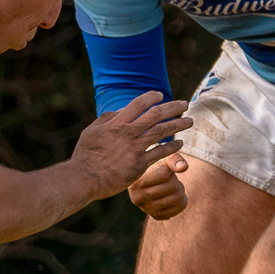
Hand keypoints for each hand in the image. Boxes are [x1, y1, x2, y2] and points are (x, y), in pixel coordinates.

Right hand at [73, 91, 191, 198]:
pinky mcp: (140, 164)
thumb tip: (123, 110)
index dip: (151, 97)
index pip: (138, 104)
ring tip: (189, 121)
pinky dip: (172, 147)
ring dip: (178, 125)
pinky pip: (160, 152)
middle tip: (185, 104)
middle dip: (173, 107)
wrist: (85, 178)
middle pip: (156, 115)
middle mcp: (128, 133)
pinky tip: (180, 144)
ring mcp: (135, 148)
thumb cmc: (86, 155)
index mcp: (116, 123)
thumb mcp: (92, 131)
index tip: (161, 95)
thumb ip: (108, 118)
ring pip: (162, 131)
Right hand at [128, 153, 188, 218]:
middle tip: (170, 179)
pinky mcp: (157, 216)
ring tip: (171, 187)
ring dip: (179, 189)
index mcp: (137, 181)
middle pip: (172, 186)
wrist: (144, 184)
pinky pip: (181, 206)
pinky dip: (181, 199)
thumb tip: (183, 167)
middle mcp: (139, 197)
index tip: (163, 170)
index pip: (164, 174)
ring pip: (178, 197)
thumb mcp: (160, 158)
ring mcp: (147, 209)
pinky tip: (172, 196)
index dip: (169, 169)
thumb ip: (173, 159)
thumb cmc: (153, 168)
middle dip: (175, 179)